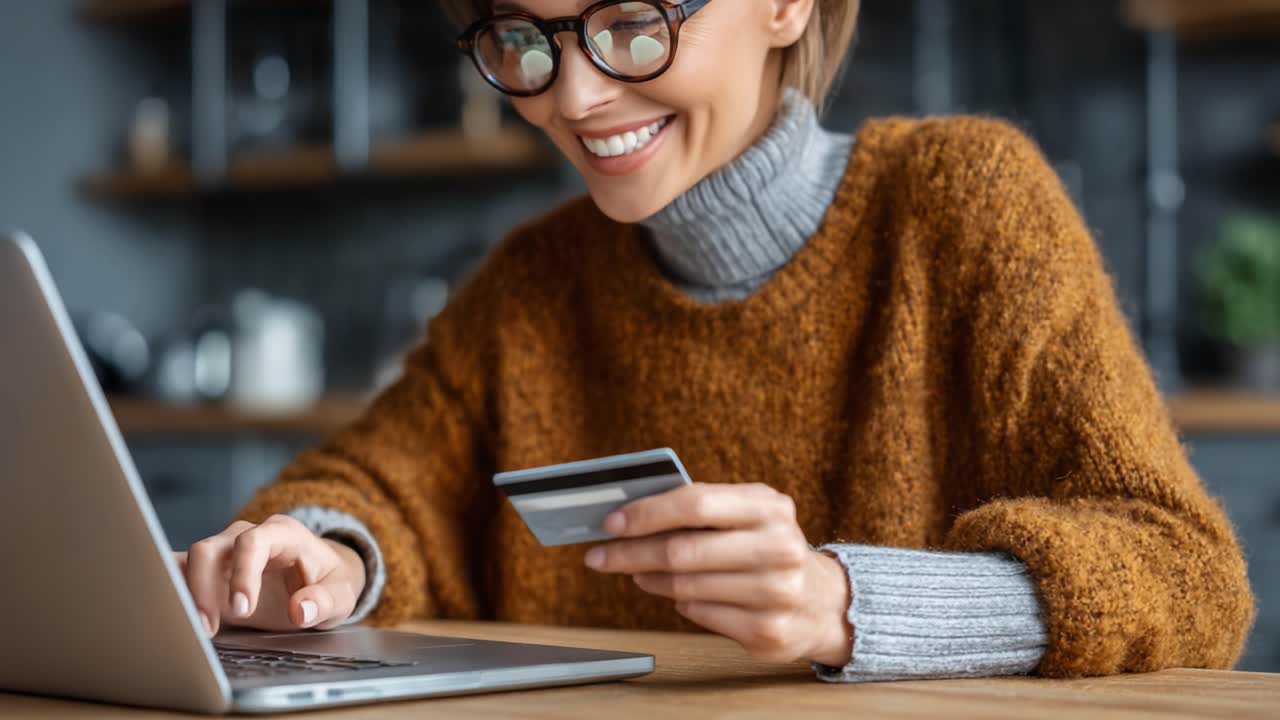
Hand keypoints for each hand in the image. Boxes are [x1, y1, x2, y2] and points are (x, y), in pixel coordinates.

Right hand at [174, 514, 365, 636]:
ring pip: (191, 560)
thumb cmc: (329, 580)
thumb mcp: (342, 593)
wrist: (320, 576)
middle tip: (210, 627)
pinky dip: (175, 589)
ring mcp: (226, 552)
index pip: (253, 542)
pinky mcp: (212, 570)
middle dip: (204, 587)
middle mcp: (248, 536)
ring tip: (198, 629)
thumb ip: (325, 600)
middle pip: (211, 548)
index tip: (242, 609)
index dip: (242, 574)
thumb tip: (300, 610)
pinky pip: (183, 570)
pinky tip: (173, 612)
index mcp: (283, 533)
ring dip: (187, 594)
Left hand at [583, 483, 852, 665]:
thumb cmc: (768, 547)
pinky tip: (677, 594)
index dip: (646, 513)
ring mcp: (776, 593)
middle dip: (630, 553)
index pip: (695, 504)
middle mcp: (778, 548)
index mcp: (770, 507)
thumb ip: (701, 507)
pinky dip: (680, 603)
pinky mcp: (767, 631)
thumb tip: (629, 514)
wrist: (823, 601)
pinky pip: (699, 615)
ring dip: (649, 578)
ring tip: (636, 571)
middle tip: (599, 555)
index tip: (609, 523)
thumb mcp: (749, 513)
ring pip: (685, 587)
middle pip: (683, 551)